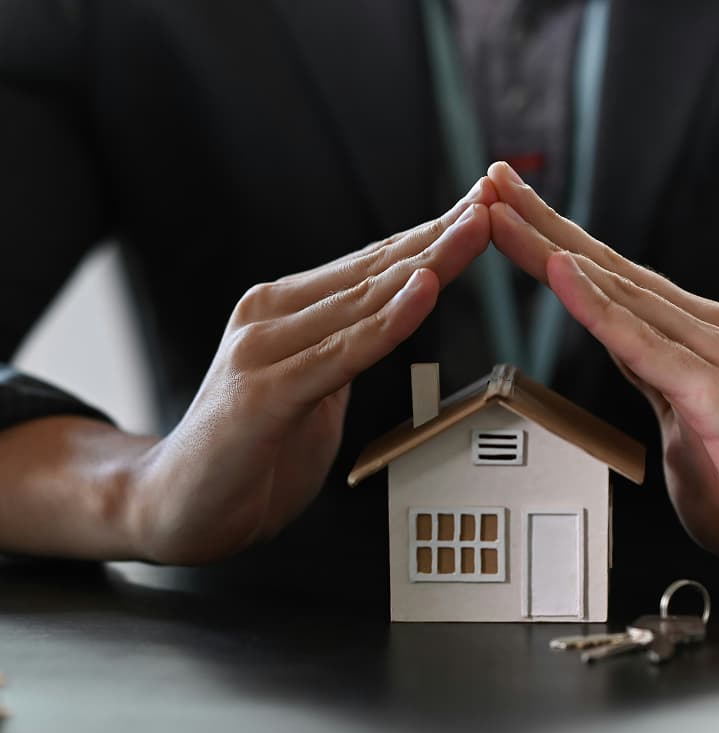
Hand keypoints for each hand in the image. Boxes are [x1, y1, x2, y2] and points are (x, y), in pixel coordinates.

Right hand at [126, 178, 496, 562]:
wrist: (177, 505)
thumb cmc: (249, 450)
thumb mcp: (308, 390)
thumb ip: (339, 352)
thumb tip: (384, 326)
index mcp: (285, 312)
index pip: (370, 267)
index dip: (428, 238)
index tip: (478, 210)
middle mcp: (272, 317)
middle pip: (374, 270)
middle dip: (441, 233)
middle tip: (495, 195)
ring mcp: (264, 350)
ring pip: (364, 300)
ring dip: (429, 261)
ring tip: (477, 224)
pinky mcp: (264, 393)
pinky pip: (342, 354)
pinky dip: (388, 323)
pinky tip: (424, 289)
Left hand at [488, 160, 718, 569]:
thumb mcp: (678, 413)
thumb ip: (652, 372)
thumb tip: (622, 348)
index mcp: (684, 337)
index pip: (605, 279)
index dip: (552, 241)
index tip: (506, 212)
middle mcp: (698, 333)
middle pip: (603, 269)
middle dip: (542, 223)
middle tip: (492, 183)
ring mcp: (710, 357)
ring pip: (615, 292)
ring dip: (552, 248)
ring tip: (503, 215)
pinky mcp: (715, 393)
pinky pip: (641, 344)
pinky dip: (596, 306)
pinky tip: (561, 271)